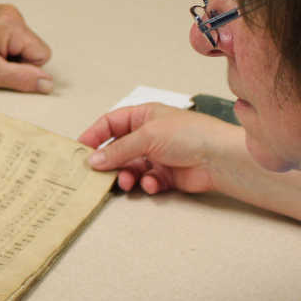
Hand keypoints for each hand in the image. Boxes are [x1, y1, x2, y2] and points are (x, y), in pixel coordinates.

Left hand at [0, 3, 52, 92]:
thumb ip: (23, 78)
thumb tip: (47, 83)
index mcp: (12, 23)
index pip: (42, 55)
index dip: (23, 69)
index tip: (0, 68)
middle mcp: (10, 14)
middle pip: (32, 49)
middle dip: (13, 63)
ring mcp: (2, 15)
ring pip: (21, 47)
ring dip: (5, 58)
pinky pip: (10, 42)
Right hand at [79, 102, 241, 194]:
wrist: (219, 159)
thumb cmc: (191, 135)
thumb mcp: (147, 136)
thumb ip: (119, 149)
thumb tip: (94, 159)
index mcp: (144, 116)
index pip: (111, 123)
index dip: (95, 135)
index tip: (81, 149)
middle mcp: (150, 135)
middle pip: (119, 149)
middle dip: (110, 162)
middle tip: (97, 174)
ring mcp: (158, 155)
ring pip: (131, 168)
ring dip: (127, 176)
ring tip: (126, 182)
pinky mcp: (166, 175)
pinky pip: (146, 181)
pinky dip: (146, 184)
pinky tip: (151, 183)